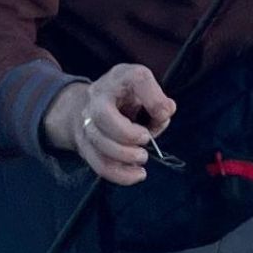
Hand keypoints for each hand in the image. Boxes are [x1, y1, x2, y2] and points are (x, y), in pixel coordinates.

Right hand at [41, 64, 176, 185]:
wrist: (93, 103)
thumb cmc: (128, 95)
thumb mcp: (147, 89)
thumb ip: (160, 101)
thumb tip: (165, 112)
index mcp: (121, 77)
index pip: (137, 79)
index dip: (154, 99)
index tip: (164, 114)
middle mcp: (98, 96)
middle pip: (102, 116)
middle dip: (127, 134)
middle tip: (146, 138)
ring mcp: (87, 120)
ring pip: (99, 142)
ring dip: (124, 155)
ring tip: (142, 157)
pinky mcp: (86, 144)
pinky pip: (99, 163)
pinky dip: (120, 174)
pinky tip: (137, 175)